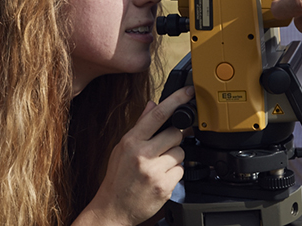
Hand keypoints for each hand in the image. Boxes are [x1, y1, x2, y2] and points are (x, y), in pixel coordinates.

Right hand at [77, 86, 194, 225]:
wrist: (113, 208)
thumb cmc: (118, 177)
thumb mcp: (122, 148)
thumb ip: (140, 126)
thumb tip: (153, 104)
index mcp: (131, 142)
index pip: (157, 115)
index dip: (176, 100)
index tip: (188, 92)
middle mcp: (142, 155)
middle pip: (175, 134)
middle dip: (173, 139)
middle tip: (162, 148)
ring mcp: (154, 172)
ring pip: (180, 153)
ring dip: (174, 158)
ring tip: (159, 166)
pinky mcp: (165, 187)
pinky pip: (181, 171)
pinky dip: (175, 173)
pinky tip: (161, 177)